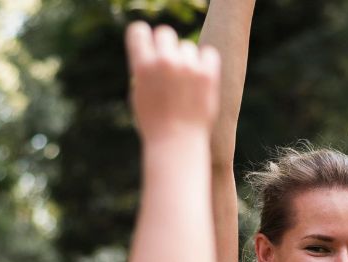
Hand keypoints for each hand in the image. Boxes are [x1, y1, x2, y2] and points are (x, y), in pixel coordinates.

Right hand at [127, 22, 219, 141]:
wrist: (177, 144)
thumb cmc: (154, 124)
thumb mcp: (138, 94)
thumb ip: (143, 70)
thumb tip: (152, 52)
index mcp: (142, 65)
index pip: (138, 30)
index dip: (143, 37)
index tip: (148, 46)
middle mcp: (164, 61)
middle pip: (165, 33)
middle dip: (166, 46)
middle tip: (169, 64)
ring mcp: (187, 67)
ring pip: (187, 46)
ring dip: (186, 59)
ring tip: (185, 82)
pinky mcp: (207, 74)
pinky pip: (208, 54)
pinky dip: (205, 62)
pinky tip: (201, 77)